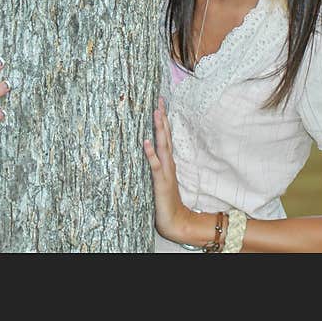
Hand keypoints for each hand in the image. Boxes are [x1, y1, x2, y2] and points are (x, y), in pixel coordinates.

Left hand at [143, 98, 191, 242]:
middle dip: (162, 118)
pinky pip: (155, 166)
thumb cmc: (166, 200)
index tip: (160, 103)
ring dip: (159, 130)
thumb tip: (151, 150)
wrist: (176, 220)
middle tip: (159, 100)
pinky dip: (150, 154)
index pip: (165, 136)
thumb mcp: (162, 178)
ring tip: (156, 113)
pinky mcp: (160, 182)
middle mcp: (168, 163)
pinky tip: (146, 143)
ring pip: (162, 146)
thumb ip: (158, 165)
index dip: (163, 120)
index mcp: (168, 161)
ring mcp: (165, 171)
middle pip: (165, 136)